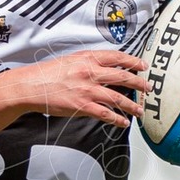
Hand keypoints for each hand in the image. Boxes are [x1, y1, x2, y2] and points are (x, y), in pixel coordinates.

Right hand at [11, 50, 146, 126]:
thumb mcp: (70, 60)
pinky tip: (123, 122)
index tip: (143, 65)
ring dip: (132, 105)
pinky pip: (105, 113)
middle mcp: (90, 72)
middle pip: (122, 76)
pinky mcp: (82, 106)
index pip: (117, 57)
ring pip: (117, 97)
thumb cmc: (47, 73)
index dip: (133, 61)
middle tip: (148, 88)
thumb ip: (88, 62)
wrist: (31, 86)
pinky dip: (117, 119)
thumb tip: (105, 66)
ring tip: (140, 110)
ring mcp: (87, 90)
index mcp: (87, 58)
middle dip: (139, 83)